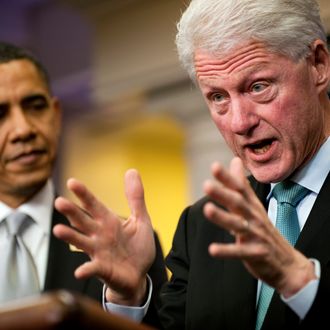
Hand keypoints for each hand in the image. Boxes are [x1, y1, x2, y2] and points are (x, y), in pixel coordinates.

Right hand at [53, 169, 155, 305]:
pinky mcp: (103, 269)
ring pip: (82, 242)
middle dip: (72, 212)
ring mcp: (99, 252)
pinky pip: (93, 269)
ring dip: (70, 237)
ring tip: (58, 230)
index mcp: (108, 221)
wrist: (140, 275)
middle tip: (59, 201)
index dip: (84, 194)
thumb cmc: (137, 247)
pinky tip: (80, 271)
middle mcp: (100, 235)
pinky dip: (86, 270)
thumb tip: (132, 170)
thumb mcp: (141, 219)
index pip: (93, 205)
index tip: (72, 182)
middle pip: (83, 221)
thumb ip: (135, 197)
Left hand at [203, 157, 315, 296]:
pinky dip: (227, 251)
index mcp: (252, 206)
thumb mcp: (253, 206)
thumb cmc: (263, 230)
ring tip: (207, 209)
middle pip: (238, 203)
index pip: (240, 188)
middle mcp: (254, 217)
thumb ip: (241, 185)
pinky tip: (212, 249)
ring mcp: (257, 235)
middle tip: (207, 185)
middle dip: (223, 194)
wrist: (287, 262)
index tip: (214, 166)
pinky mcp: (257, 253)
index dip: (227, 178)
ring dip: (223, 217)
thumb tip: (235, 160)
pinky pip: (240, 252)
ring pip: (239, 225)